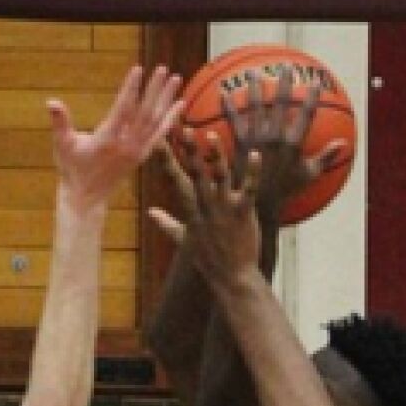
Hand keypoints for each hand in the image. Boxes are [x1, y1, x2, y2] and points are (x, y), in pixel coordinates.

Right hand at [49, 65, 182, 208]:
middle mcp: (127, 146)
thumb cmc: (72, 169)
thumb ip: (60, 123)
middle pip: (145, 113)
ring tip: (177, 78)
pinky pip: (160, 134)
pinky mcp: (142, 155)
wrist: (87, 197)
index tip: (138, 69)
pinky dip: (170, 119)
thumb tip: (51, 102)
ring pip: (156, 122)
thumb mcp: (63, 145)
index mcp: (108, 140)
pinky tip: (180, 104)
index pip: (123, 109)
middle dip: (155, 89)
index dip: (131, 88)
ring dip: (167, 99)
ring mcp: (137, 151)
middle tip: (163, 68)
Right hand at [149, 131, 263, 286]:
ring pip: (219, 177)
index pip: (175, 180)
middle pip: (195, 174)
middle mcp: (205, 207)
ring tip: (212, 135)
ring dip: (216, 156)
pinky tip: (255, 154)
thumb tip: (151, 212)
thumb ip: (167, 223)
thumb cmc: (209, 260)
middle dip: (189, 150)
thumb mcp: (183, 240)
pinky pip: (249, 189)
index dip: (166, 159)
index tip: (156, 140)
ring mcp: (224, 209)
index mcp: (191, 210)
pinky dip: (253, 172)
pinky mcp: (244, 213)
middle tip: (183, 128)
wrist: (231, 278)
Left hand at [221, 73, 346, 224]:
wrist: (258, 205)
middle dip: (283, 84)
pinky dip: (229, 107)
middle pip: (279, 104)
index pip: (305, 115)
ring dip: (254, 88)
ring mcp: (255, 139)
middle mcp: (274, 137)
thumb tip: (344, 143)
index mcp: (293, 144)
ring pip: (255, 107)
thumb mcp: (308, 176)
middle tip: (286, 68)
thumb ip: (325, 158)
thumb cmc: (285, 191)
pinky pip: (234, 121)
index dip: (311, 97)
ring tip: (253, 73)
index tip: (315, 82)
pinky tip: (223, 94)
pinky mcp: (239, 143)